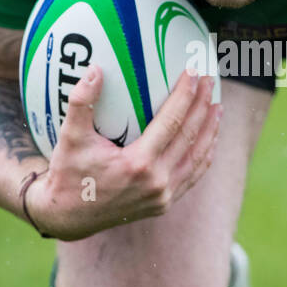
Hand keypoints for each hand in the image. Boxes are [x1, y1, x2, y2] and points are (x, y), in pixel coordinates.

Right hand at [22, 64, 221, 240]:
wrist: (68, 217)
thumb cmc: (68, 173)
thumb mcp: (70, 137)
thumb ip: (81, 102)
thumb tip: (95, 69)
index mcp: (138, 164)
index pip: (172, 122)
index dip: (185, 95)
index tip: (193, 73)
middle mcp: (156, 182)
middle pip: (190, 137)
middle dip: (203, 106)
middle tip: (210, 81)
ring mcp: (163, 196)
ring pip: (197, 158)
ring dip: (210, 131)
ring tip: (218, 107)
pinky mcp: (163, 204)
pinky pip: (192, 177)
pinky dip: (204, 156)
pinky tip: (209, 140)